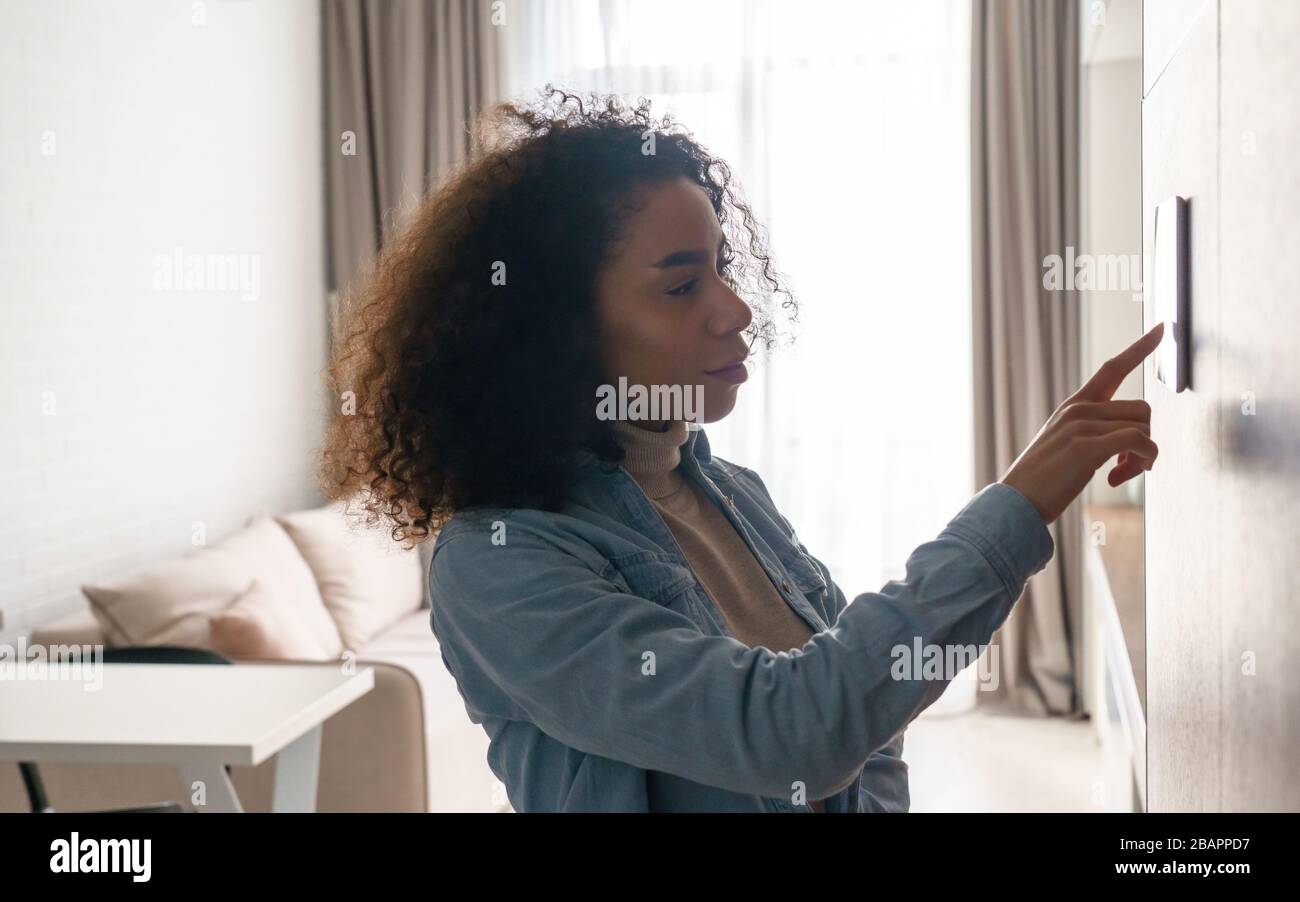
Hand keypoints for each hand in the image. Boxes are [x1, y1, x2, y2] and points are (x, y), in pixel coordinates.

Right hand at [1000, 322, 1163, 524]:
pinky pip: (1137, 442)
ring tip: (1121, 475)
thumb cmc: (1041, 482)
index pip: (1112, 368)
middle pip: (1142, 410)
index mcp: (1073, 406)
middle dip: (1147, 442)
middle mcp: (1078, 409)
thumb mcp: (1065, 447)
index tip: (1163, 328)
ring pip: (1143, 427)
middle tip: (1131, 468)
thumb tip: (1132, 443)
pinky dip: (1142, 461)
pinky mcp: (1086, 446)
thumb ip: (1093, 434)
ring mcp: (1081, 425)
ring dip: (1144, 457)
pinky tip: (1117, 478)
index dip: (1140, 348)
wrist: (1014, 502)